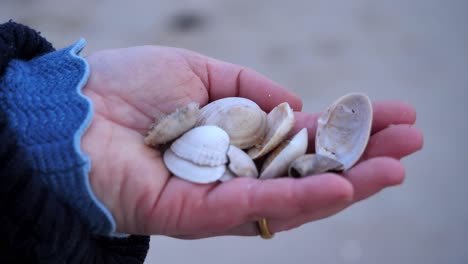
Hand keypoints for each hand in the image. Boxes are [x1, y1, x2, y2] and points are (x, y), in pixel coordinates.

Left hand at [81, 46, 422, 237]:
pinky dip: (299, 199)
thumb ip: (252, 90)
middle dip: (361, 156)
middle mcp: (235, 170)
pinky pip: (255, 207)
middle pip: (308, 169)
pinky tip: (342, 187)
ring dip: (347, 183)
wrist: (72, 110)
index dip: (347, 126)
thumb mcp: (203, 72)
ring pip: (293, 197)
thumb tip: (295, 105)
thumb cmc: (129, 85)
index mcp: (238, 136)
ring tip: (395, 168)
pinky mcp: (199, 215)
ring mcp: (220, 196)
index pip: (304, 136)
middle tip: (411, 143)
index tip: (392, 114)